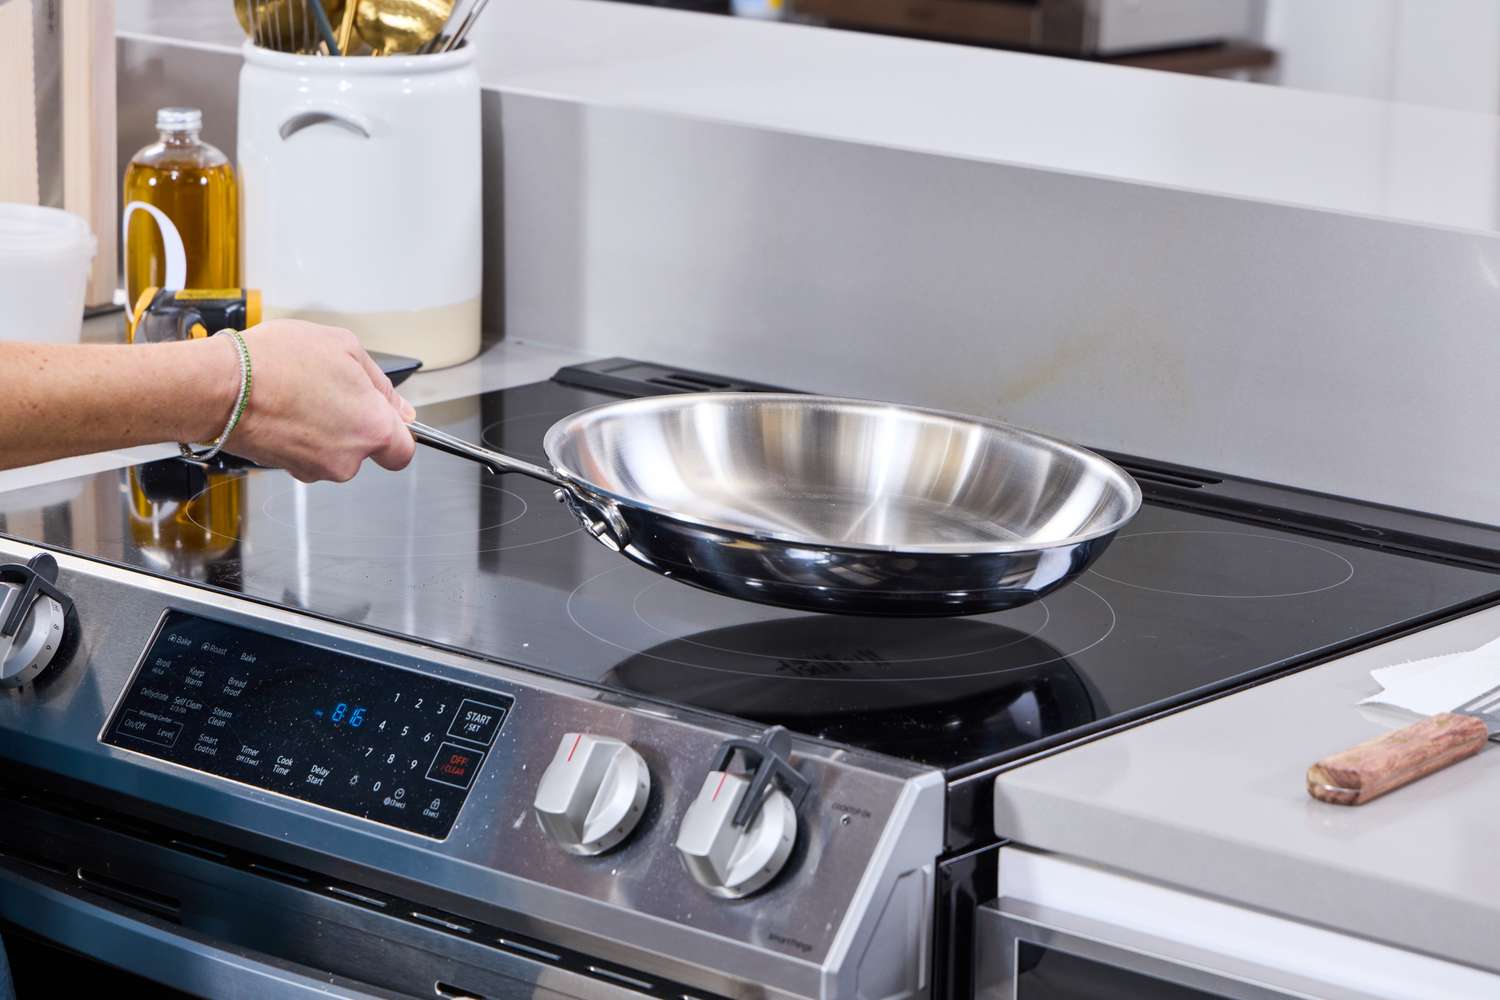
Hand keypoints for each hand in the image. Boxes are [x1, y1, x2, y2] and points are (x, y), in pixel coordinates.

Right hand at [225, 319, 415, 481]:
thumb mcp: (344, 347)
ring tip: (302, 394)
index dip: (396, 432)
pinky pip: (305, 453)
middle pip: (365, 450)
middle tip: (331, 391)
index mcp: (373, 429)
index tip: (385, 417)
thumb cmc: (277, 363)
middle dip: (353, 424)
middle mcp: (347, 459)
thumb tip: (398, 407)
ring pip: (333, 452)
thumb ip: (380, 383)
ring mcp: (315, 469)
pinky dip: (299, 434)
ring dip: (324, 428)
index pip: (403, 451)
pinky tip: (284, 407)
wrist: (221, 386)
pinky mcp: (287, 470)